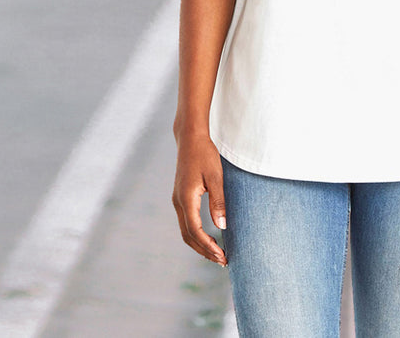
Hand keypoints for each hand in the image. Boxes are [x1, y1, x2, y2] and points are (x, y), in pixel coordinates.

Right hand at [172, 132, 226, 265]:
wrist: (190, 139)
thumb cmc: (204, 155)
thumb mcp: (216, 177)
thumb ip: (218, 201)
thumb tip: (222, 226)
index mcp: (186, 198)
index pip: (195, 230)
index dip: (208, 245)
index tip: (222, 255)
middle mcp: (178, 202)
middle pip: (188, 236)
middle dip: (204, 250)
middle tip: (222, 260)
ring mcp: (177, 200)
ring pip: (185, 231)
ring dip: (199, 245)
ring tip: (216, 254)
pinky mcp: (180, 197)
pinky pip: (186, 222)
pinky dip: (196, 235)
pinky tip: (208, 238)